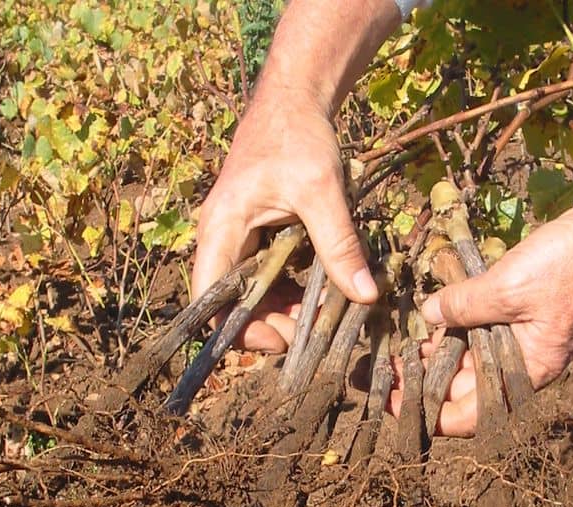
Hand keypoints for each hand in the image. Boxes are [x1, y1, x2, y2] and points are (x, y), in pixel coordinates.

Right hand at [191, 92, 378, 352]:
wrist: (294, 98)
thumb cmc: (297, 135)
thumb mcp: (322, 191)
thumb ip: (340, 245)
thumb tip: (365, 296)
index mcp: (221, 230)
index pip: (208, 299)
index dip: (234, 330)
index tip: (278, 340)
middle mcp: (222, 240)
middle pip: (231, 304)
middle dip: (269, 325)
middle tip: (310, 331)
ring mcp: (239, 240)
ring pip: (252, 295)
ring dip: (283, 312)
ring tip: (320, 317)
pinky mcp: (258, 238)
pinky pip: (268, 279)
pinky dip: (292, 292)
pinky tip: (320, 295)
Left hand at [391, 208, 572, 435]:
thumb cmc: (571, 269)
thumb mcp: (509, 289)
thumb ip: (463, 304)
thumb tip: (429, 313)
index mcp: (523, 374)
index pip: (467, 415)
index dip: (427, 414)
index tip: (391, 403)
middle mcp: (517, 367)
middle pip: (460, 390)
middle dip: (420, 383)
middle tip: (380, 371)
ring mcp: (517, 343)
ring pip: (465, 362)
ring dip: (431, 357)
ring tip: (392, 351)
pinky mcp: (516, 318)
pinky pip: (475, 335)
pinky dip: (449, 331)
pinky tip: (422, 324)